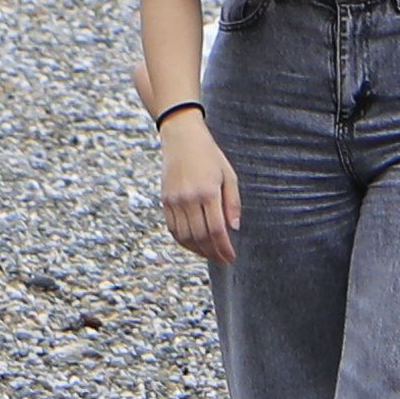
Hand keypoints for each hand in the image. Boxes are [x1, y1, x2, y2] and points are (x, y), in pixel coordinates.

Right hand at [157, 111, 239, 263]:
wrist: (181, 137)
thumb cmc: (209, 155)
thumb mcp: (228, 175)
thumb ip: (232, 203)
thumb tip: (234, 228)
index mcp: (208, 192)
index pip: (217, 229)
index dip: (224, 248)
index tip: (231, 257)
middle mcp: (189, 198)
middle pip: (200, 237)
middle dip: (213, 253)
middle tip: (223, 260)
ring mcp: (174, 201)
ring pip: (185, 237)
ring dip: (198, 251)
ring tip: (210, 255)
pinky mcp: (165, 201)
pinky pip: (173, 229)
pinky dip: (184, 241)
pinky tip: (194, 244)